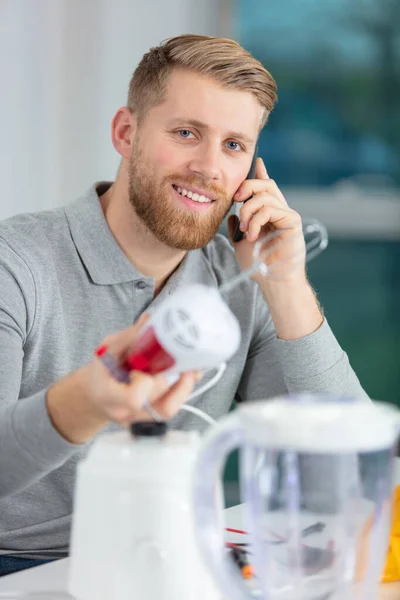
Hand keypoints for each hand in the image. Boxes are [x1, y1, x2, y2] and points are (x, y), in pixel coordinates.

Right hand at [47, 314, 199, 443]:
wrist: (97, 395)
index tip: (144, 367)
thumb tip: (151, 320)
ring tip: (188, 368)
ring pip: (168, 408)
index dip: (145, 382)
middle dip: (169, 377)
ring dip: (183, 386)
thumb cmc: (103, 370)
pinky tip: (184, 375)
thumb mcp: (108, 348)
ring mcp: (138, 419)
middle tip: (176, 359)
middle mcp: (123, 412)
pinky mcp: (151, 418)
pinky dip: (182, 390)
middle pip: (156, 399)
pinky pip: (171, 408)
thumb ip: (130, 336)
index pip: (134, 398)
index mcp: (107, 394)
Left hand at [228, 158, 305, 285]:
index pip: (265, 189)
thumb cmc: (258, 265)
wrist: (272, 281)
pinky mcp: (292, 221)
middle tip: (236, 198)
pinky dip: (257, 220)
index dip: (261, 173)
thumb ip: (238, 227)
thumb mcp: (240, 242)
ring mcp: (287, 215)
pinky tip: (253, 235)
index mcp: (268, 214)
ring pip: (265, 195)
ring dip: (249, 211)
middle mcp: (280, 211)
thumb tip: (232, 214)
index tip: (257, 160)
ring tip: (246, 230)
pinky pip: (271, 208)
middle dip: (248, 186)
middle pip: (266, 184)